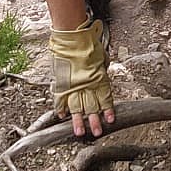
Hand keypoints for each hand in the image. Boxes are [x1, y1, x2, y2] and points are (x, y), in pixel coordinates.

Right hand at [49, 20, 114, 137]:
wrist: (72, 37)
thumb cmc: (88, 43)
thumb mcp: (101, 57)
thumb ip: (101, 69)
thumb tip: (102, 71)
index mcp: (99, 78)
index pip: (105, 99)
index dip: (107, 110)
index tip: (110, 120)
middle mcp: (86, 85)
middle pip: (91, 107)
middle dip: (94, 121)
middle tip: (97, 132)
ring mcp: (72, 85)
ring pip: (76, 107)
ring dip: (78, 121)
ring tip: (79, 132)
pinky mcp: (61, 83)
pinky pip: (60, 98)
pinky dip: (60, 108)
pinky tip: (61, 116)